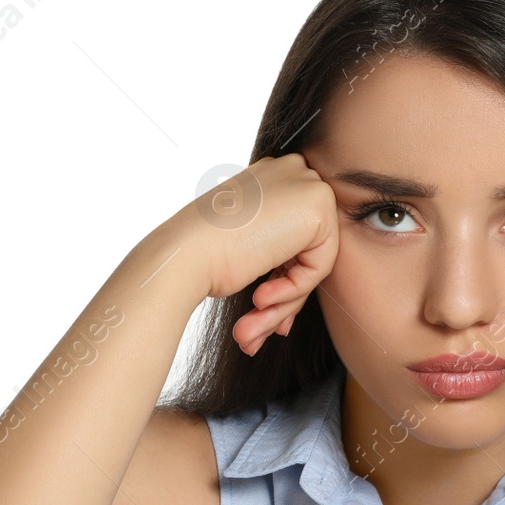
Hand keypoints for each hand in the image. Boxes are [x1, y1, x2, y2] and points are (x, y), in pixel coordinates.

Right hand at [177, 153, 339, 354]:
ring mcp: (306, 184)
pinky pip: (319, 266)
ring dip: (282, 304)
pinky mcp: (318, 205)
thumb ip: (276, 252)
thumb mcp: (245, 246)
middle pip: (306, 250)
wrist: (185, 253)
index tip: (260, 309)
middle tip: (254, 332)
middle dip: (283, 298)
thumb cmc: (202, 253)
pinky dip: (292, 292)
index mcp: (271, 177)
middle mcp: (291, 172)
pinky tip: (259, 299)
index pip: (293, 238)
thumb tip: (295, 280)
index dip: (279, 279)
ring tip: (249, 332)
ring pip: (313, 263)